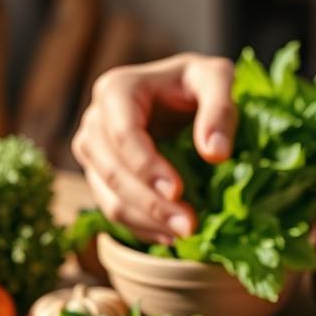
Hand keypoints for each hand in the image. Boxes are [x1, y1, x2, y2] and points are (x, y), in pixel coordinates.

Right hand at [72, 53, 237, 242]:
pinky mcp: (102, 178)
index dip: (146, 166)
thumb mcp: (218, 79)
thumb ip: (220, 110)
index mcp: (116, 90)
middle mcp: (95, 121)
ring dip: (147, 222)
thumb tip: (215, 153)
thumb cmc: (200, 83)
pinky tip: (172, 236)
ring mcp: (94, 152)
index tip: (177, 191)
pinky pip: (114, 210)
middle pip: (112, 171)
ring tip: (186, 233)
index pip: (122, 134)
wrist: (185, 92)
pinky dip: (142, 228)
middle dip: (150, 204)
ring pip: (109, 197)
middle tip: (190, 225)